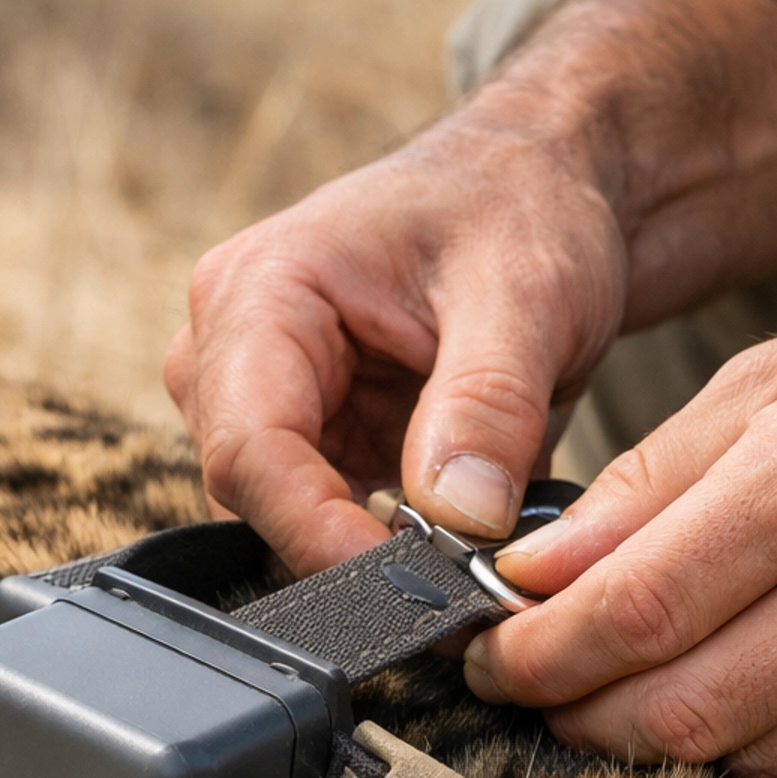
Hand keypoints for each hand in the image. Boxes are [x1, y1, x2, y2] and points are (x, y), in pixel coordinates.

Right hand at [166, 0, 776, 573]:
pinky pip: (336, 527)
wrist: (541, 191)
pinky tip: (467, 533)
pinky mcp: (314, 449)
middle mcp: (235, 356)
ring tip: (481, 554)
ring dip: (382, 554)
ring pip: (293, 527)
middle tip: (469, 586)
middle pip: (260, 501)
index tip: (413, 586)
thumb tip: (461, 518)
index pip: (252, 450)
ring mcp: (268, 407)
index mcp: (258, 295)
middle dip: (356, 554)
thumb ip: (488, 403)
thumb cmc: (520, 207)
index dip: (322, 536)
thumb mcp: (523, 293)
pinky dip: (400, 545)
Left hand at [464, 274, 776, 777]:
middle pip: (684, 710)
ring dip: (677, 738)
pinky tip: (769, 692)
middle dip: (584, 715)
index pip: (638, 612)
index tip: (493, 660)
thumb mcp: (776, 380)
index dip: (540, 655)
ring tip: (653, 686)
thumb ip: (646, 485)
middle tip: (549, 692)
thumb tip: (534, 574)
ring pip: (755, 761)